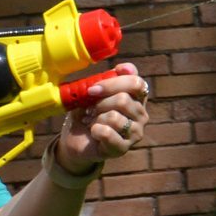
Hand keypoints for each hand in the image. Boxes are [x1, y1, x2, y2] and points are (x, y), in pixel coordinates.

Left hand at [51, 64, 148, 178]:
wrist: (74, 138)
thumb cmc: (86, 111)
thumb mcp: (94, 91)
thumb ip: (108, 78)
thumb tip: (122, 67)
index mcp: (136, 97)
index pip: (137, 83)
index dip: (114, 83)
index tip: (93, 88)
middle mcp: (141, 114)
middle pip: (123, 100)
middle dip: (99, 103)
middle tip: (90, 109)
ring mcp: (135, 132)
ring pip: (114, 117)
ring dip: (96, 118)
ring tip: (91, 122)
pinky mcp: (123, 148)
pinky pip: (107, 133)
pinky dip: (95, 130)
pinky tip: (94, 133)